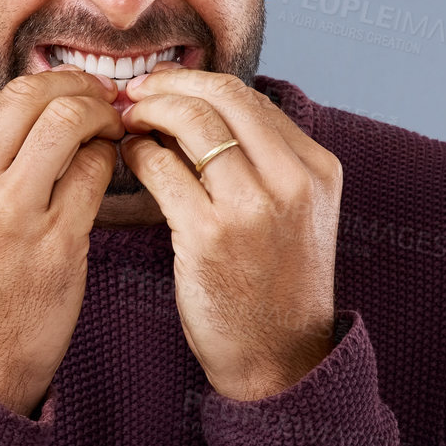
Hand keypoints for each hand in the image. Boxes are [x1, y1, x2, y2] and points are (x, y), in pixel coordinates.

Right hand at [0, 66, 122, 416]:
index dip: (35, 93)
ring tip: (110, 126)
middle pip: (28, 95)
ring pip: (66, 120)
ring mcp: (11, 213)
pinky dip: (109, 156)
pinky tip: (111, 165)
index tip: (60, 100)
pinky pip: (94, 170)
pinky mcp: (57, 241)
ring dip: (98, 113)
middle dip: (72, 85)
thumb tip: (15, 111)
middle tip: (97, 96)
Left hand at [118, 65, 342, 399]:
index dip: (199, 84)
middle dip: (169, 85)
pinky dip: (138, 155)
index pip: (252, 98)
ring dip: (150, 114)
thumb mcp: (297, 215)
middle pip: (223, 97)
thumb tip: (202, 109)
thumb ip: (266, 163)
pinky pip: (163, 170)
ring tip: (128, 123)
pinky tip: (130, 160)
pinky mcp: (211, 237)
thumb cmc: (276, 287)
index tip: (165, 87)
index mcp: (317, 169)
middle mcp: (292, 182)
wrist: (279, 361)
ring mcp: (254, 209)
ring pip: (192, 124)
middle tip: (136, 92)